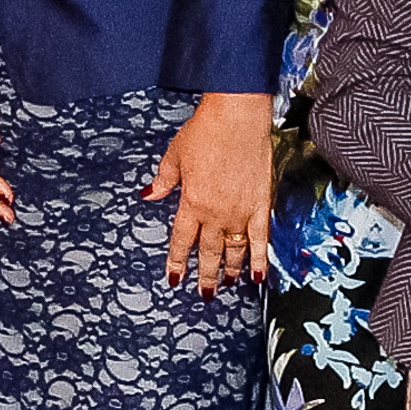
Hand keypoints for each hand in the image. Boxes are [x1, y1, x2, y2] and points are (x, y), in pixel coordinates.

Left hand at [147, 91, 274, 293]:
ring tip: (228, 284)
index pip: (182, 241)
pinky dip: (260, 259)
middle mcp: (215, 213)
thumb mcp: (174, 155)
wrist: (238, 117)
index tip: (175, 277)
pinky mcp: (261, 204)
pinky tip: (258, 274)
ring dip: (230, 270)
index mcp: (191, 202)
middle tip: (205, 292)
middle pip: (209, 252)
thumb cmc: (206, 131)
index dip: (178, 261)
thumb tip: (149, 195)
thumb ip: (163, 180)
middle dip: (205, 275)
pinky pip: (261, 238)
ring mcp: (240, 211)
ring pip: (234, 250)